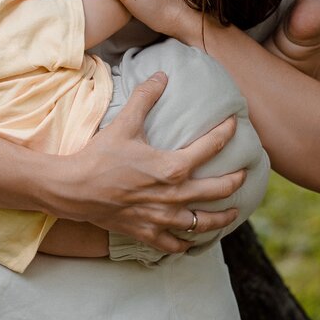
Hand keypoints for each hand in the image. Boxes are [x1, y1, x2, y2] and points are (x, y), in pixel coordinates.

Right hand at [57, 72, 242, 253]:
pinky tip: (191, 241)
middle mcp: (174, 196)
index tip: (234, 124)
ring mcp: (162, 218)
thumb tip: (161, 75)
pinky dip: (186, 244)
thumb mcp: (124, 123)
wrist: (74, 189)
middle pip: (218, 190)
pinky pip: (175, 245)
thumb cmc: (100, 156)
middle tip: (245, 174)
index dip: (226, 132)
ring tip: (232, 213)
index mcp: (173, 167)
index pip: (211, 147)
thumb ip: (145, 97)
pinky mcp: (147, 233)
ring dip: (222, 217)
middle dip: (236, 181)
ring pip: (203, 223)